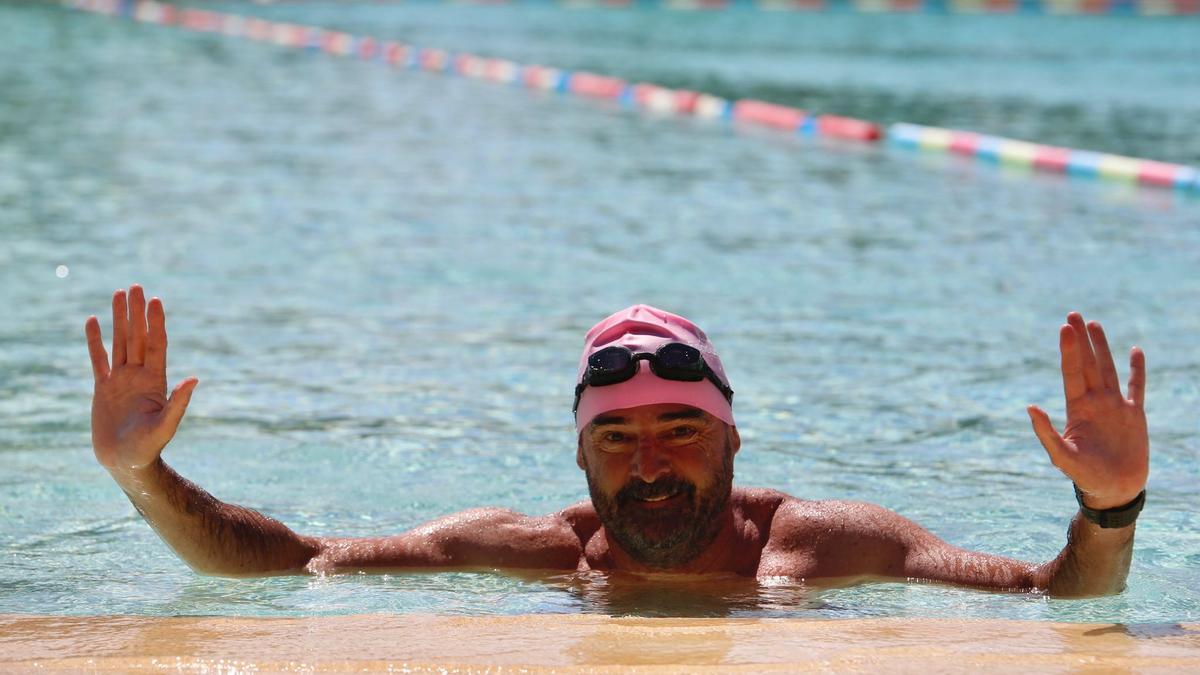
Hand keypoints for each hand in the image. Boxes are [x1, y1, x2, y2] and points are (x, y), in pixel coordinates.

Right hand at [85, 285, 198, 471]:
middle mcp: (139, 375)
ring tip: (119, 295)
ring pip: (119, 342)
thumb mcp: (166, 425)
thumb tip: (194, 379)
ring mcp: (121, 380)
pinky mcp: (103, 388)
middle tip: (136, 287)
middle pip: (138, 337)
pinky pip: (98, 359)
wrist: (126, 462)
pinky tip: (93, 321)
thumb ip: (179, 403)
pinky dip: (95, 341)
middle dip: (137, 312)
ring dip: (119, 319)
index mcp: (156, 381)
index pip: (156, 345)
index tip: (156, 301)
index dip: (156, 323)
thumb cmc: (149, 448)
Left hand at [1028, 312, 1147, 509]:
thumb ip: (1046, 432)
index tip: (1065, 328)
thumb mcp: (1061, 455)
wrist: (1114, 490)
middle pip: (1087, 363)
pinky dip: (1136, 370)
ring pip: (1108, 368)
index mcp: (1077, 408)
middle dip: (1081, 340)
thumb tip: (1030, 407)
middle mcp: (1095, 402)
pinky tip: (1134, 351)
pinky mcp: (1134, 414)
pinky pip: (1136, 387)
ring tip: (1094, 324)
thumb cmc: (1085, 476)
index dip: (1069, 350)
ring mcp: (1115, 406)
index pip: (1072, 372)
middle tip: (1073, 314)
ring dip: (1102, 347)